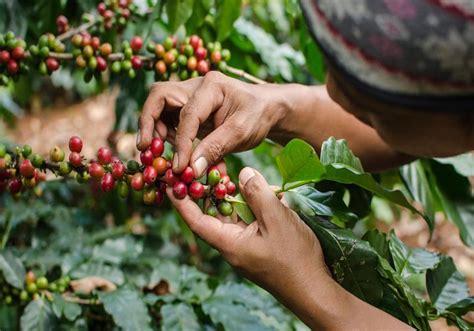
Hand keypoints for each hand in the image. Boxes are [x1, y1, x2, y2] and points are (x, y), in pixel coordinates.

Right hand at [137, 72, 285, 176]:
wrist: (267, 109)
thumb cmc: (258, 116)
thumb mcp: (242, 132)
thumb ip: (216, 149)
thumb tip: (191, 170)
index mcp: (212, 86)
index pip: (187, 114)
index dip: (181, 142)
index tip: (179, 167)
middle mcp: (196, 87)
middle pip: (159, 97)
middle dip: (148, 122)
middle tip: (146, 148)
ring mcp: (190, 96)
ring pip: (160, 107)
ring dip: (156, 130)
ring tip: (160, 153)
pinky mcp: (189, 110)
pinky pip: (169, 120)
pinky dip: (168, 137)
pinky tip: (177, 154)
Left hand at [167, 166, 327, 302]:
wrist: (314, 288)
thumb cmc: (294, 258)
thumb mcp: (276, 220)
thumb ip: (257, 194)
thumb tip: (243, 173)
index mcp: (229, 243)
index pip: (196, 220)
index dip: (181, 201)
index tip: (171, 181)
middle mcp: (232, 245)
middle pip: (212, 214)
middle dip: (208, 190)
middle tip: (208, 166)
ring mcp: (246, 245)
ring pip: (231, 215)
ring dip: (231, 195)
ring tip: (231, 172)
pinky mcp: (258, 244)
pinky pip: (248, 220)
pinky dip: (250, 204)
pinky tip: (261, 190)